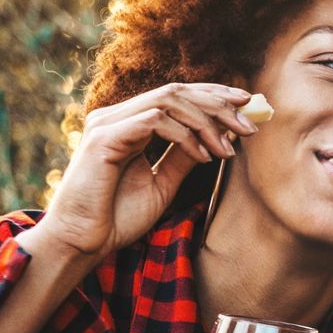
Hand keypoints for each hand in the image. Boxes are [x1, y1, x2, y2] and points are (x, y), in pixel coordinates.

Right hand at [23, 83, 261, 275]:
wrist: (83, 240)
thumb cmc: (118, 216)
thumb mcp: (163, 183)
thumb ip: (185, 157)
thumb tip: (220, 138)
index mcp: (129, 123)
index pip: (176, 96)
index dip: (213, 95)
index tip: (247, 104)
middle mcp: (117, 116)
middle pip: (176, 92)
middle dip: (218, 105)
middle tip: (249, 125)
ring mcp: (108, 124)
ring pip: (168, 101)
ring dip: (207, 122)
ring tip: (229, 149)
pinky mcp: (104, 138)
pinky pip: (154, 122)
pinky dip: (185, 136)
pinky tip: (204, 157)